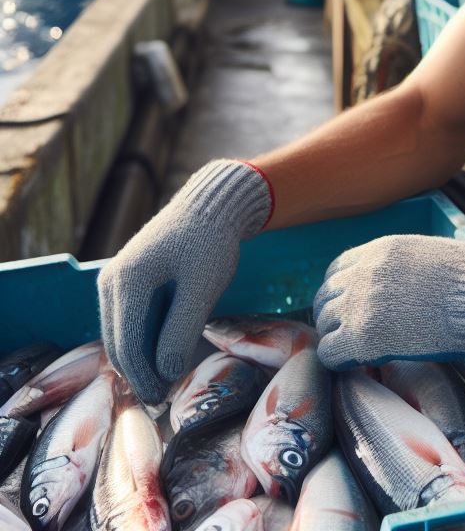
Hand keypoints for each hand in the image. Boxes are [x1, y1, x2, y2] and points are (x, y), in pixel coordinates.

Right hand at [97, 160, 272, 403]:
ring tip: (163, 380)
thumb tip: (165, 374)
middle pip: (118, 344)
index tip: (165, 400)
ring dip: (138, 359)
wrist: (211, 205)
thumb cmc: (211, 243)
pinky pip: (126, 320)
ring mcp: (113, 279)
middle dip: (139, 374)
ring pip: (120, 334)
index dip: (146, 378)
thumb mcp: (202, 288)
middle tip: (163, 398)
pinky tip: (161, 352)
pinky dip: (140, 340)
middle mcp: (110, 281)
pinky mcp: (123, 279)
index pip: (129, 347)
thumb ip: (181, 331)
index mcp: (126, 282)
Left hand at [313, 234, 464, 369]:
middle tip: (349, 334)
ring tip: (355, 353)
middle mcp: (362, 273)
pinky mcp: (363, 336)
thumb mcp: (431, 256)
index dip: (342, 292)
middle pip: (324, 297)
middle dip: (333, 316)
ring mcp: (359, 303)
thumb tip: (419, 279)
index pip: (337, 271)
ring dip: (337, 338)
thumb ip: (408, 266)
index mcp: (379, 251)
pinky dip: (339, 360)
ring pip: (325, 325)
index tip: (350, 308)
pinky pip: (331, 352)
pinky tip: (356, 364)